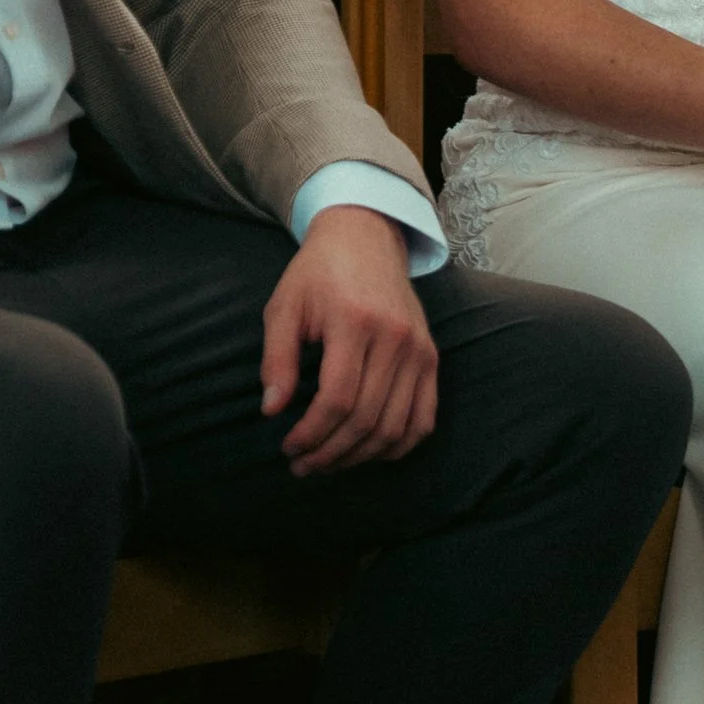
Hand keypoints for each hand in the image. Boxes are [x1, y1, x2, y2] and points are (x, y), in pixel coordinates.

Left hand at [260, 206, 437, 475]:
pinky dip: (400, 444)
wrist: (366, 237)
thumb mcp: (284, 306)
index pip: (337, 399)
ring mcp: (419, 350)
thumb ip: (276, 358)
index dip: (311, 433)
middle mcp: (395, 338)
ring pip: (396, 426)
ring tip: (329, 464)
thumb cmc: (318, 273)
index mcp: (355, 322)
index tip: (288, 447)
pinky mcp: (431, 357)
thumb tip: (272, 410)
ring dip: (360, 456)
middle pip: (367, 419)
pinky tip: (370, 453)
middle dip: (331, 453)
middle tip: (303, 465)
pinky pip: (424, 417)